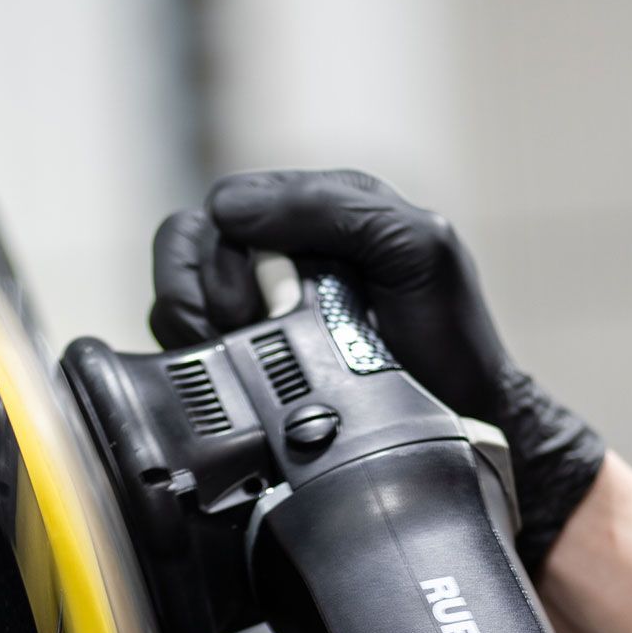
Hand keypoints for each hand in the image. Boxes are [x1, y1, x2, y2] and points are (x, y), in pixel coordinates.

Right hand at [149, 168, 603, 568]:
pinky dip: (197, 370)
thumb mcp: (415, 245)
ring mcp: (253, 321)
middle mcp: (274, 263)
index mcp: (311, 219)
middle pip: (186, 252)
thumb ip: (333, 205)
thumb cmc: (447, 337)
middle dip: (204, 296)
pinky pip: (185, 358)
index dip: (227, 253)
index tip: (257, 299)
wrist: (458, 427)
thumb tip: (227, 209)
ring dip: (196, 333)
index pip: (222, 209)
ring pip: (173, 303)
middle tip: (244, 333)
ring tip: (239, 362)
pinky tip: (235, 387)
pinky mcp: (241, 375)